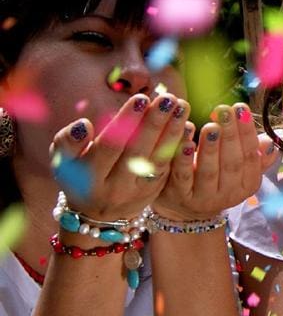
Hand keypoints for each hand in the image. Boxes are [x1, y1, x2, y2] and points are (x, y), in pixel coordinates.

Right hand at [51, 93, 188, 220]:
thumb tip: (85, 125)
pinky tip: (186, 126)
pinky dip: (178, 147)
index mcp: (90, 178)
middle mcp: (116, 187)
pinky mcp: (155, 193)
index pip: (111, 146)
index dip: (126, 122)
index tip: (141, 98)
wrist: (98, 216)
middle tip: (167, 99)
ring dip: (172, 132)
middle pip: (138, 152)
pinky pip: (169, 168)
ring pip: (158, 160)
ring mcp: (138, 192)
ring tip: (181, 107)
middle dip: (154, 123)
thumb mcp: (62, 162)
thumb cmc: (79, 176)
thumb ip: (67, 142)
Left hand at [153, 103, 277, 220]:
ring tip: (211, 126)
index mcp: (247, 185)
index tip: (241, 109)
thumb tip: (269, 142)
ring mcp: (204, 198)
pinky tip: (185, 142)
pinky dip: (185, 159)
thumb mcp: (238, 169)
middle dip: (230, 136)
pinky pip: (183, 177)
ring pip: (209, 172)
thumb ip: (254, 154)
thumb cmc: (217, 177)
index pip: (251, 157)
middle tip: (226, 111)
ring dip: (210, 148)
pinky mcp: (180, 196)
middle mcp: (229, 195)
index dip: (247, 133)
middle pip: (232, 164)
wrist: (186, 206)